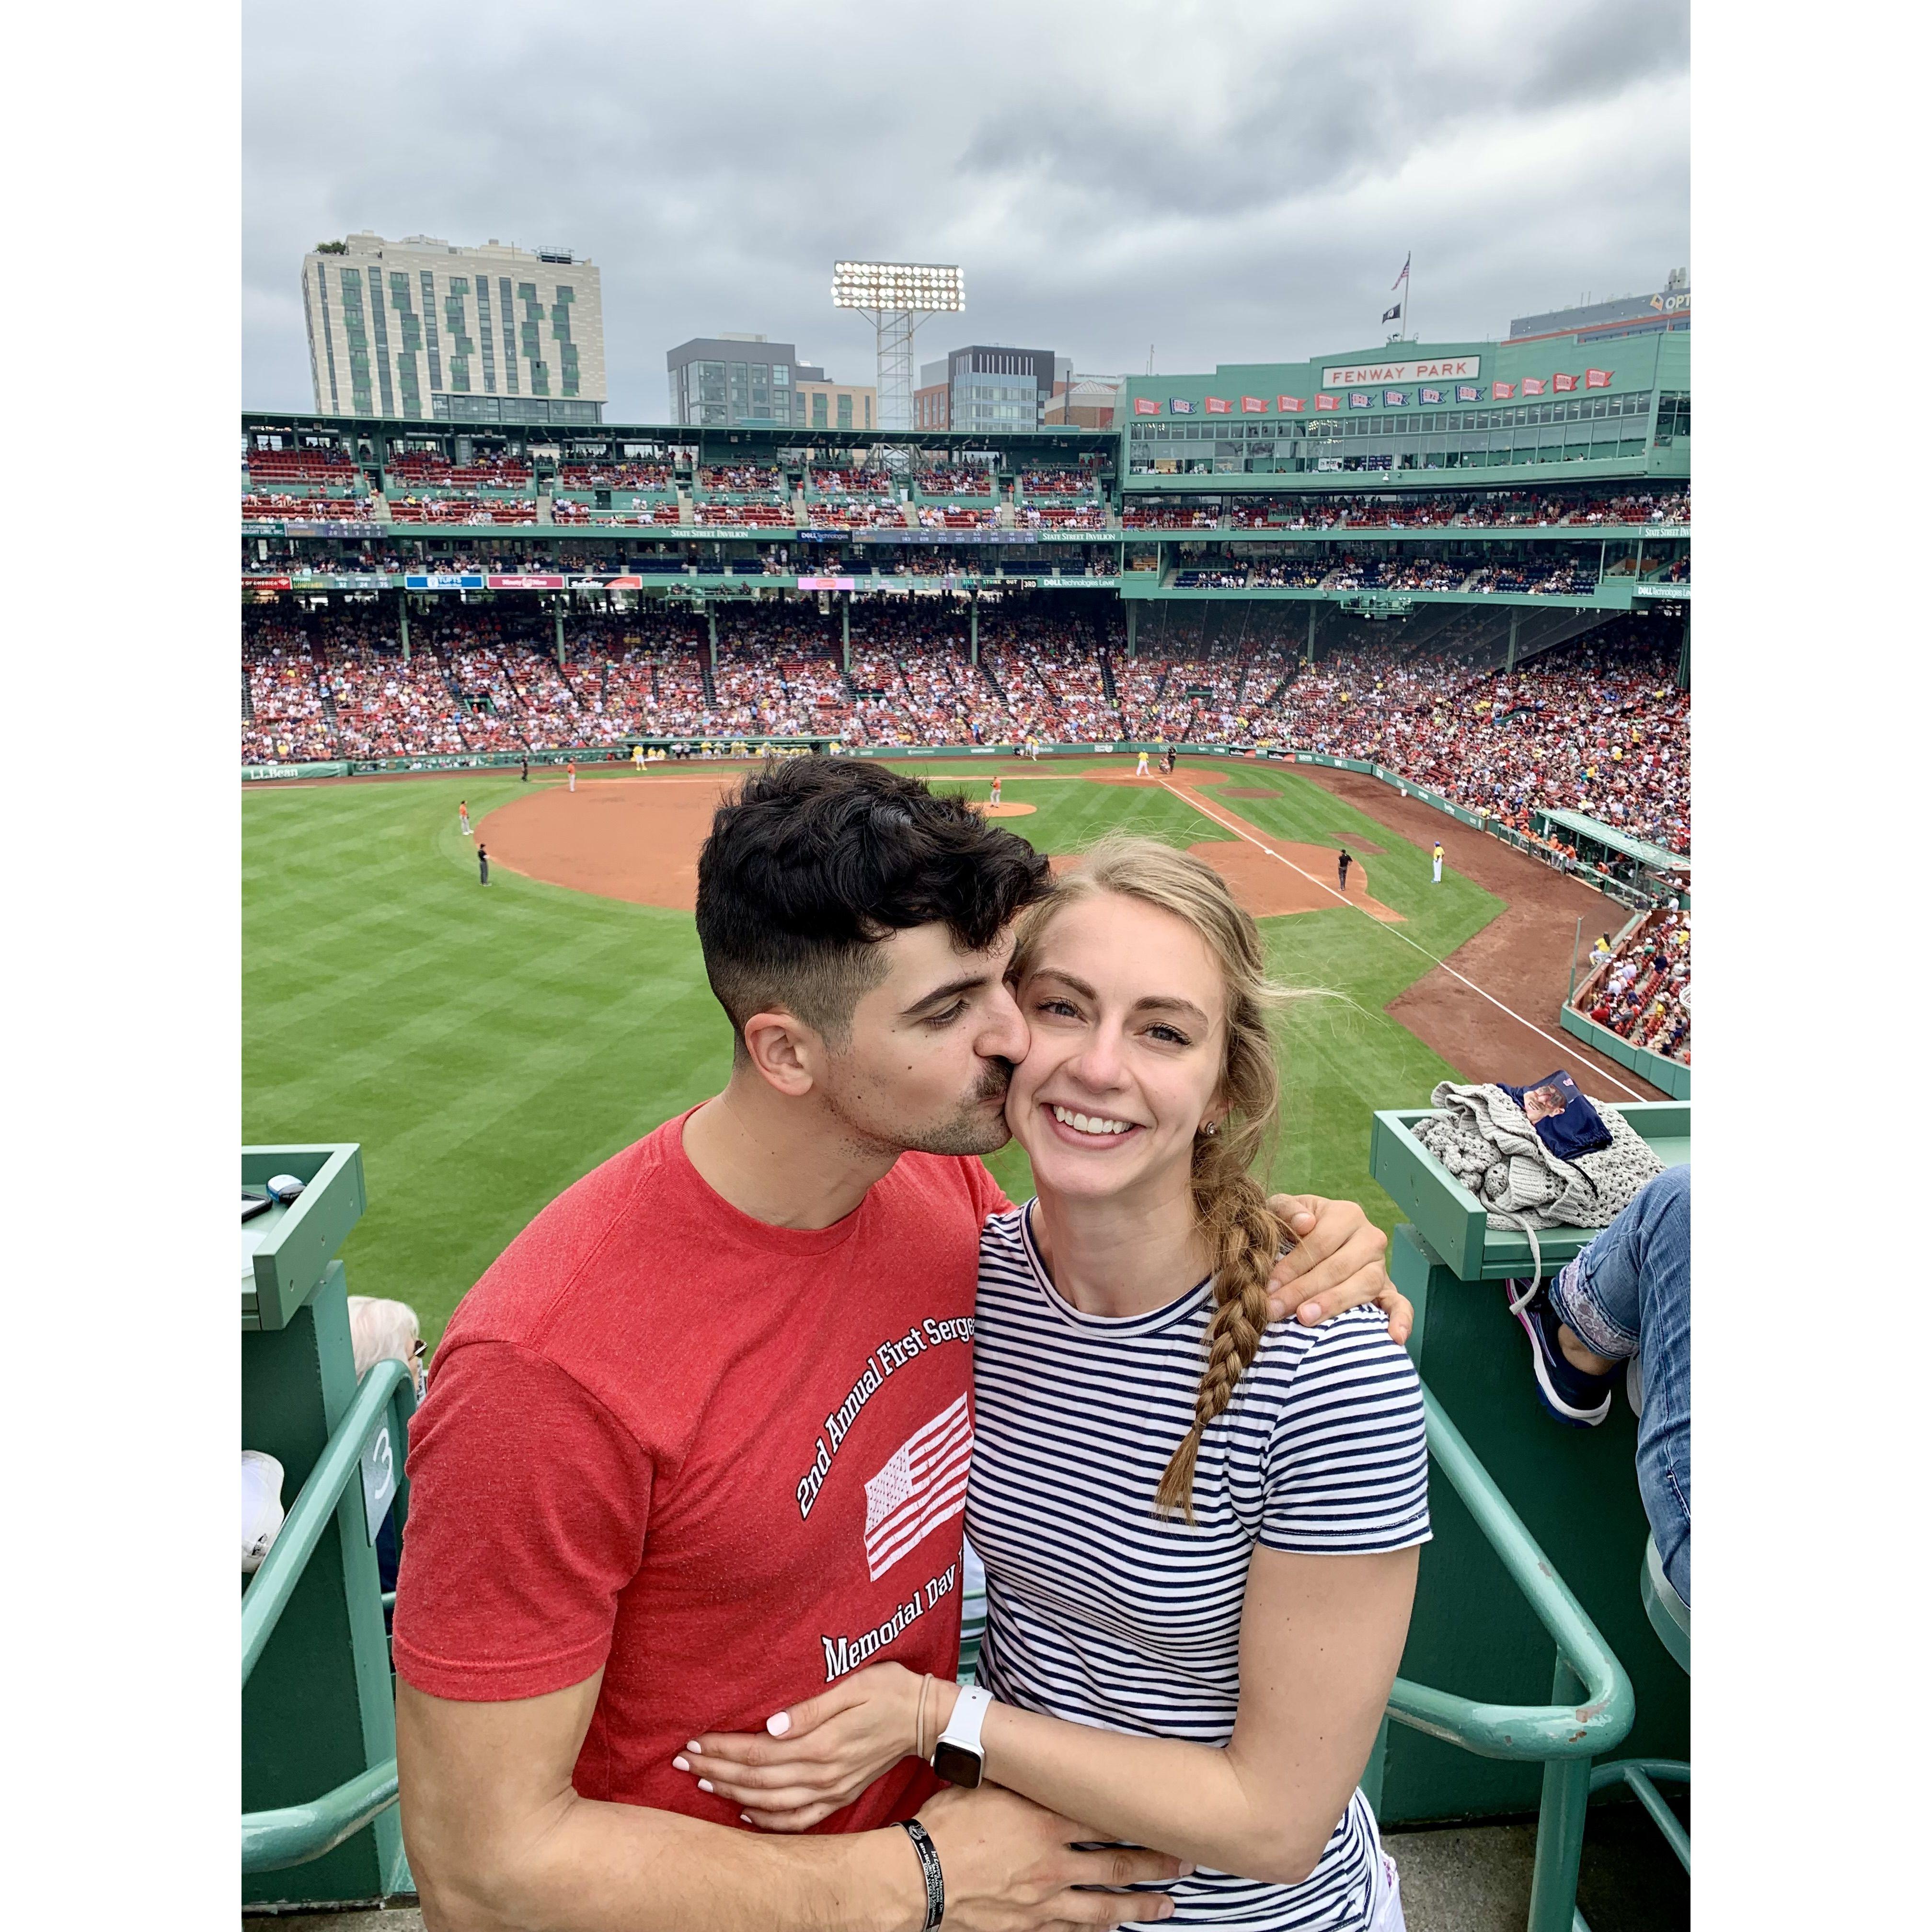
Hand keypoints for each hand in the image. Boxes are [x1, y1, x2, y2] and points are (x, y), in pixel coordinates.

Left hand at [682, 1661, 941, 1831]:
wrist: (927, 1718)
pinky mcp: (840, 1796)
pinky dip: (767, 1821)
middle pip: (756, 1778)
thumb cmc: (889, 1690)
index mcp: (822, 1743)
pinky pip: (797, 1820)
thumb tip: (771, 1724)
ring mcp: (831, 1790)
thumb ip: (812, 1707)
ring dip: (732, 1794)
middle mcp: (823, 1773)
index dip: (723, 1748)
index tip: (694, 1742)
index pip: (758, 1750)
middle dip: (715, 1770)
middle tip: (682, 1761)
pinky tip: (746, 1814)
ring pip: (770, 1802)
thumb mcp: (855, 1685)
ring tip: (702, 1783)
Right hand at [914, 1782, 1181, 1930]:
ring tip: (1167, 1907)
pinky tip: (1112, 1931)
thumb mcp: (986, 1786)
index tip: (1168, 1819)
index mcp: (1046, 1823)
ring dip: (1139, 1906)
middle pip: (1116, 1865)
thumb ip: (1019, 1778)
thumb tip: (1033, 1753)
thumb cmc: (947, 1825)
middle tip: (1184, 1866)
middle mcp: (1054, 1864)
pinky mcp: (1028, 1927)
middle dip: (1154, 1866)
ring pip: (1104, 1906)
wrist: (921, 1877)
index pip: (1106, 1820)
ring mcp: (1044, 1901)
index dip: (1140, 1820)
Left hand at [1264, 1194, 1412, 1344]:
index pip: (1319, 1243)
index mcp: (1346, 1215)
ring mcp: (1381, 1266)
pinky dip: (1401, 1320)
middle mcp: (1369, 1238)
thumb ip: (1287, 1209)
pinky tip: (1394, 1337)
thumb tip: (1305, 1223)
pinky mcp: (1388, 1290)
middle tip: (1277, 1308)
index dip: (1292, 1266)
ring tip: (1306, 1319)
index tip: (1269, 1287)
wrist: (1311, 1240)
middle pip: (1338, 1267)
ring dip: (1334, 1304)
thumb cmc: (1293, 1227)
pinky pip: (1401, 1304)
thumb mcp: (1283, 1211)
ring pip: (1364, 1285)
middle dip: (1303, 1290)